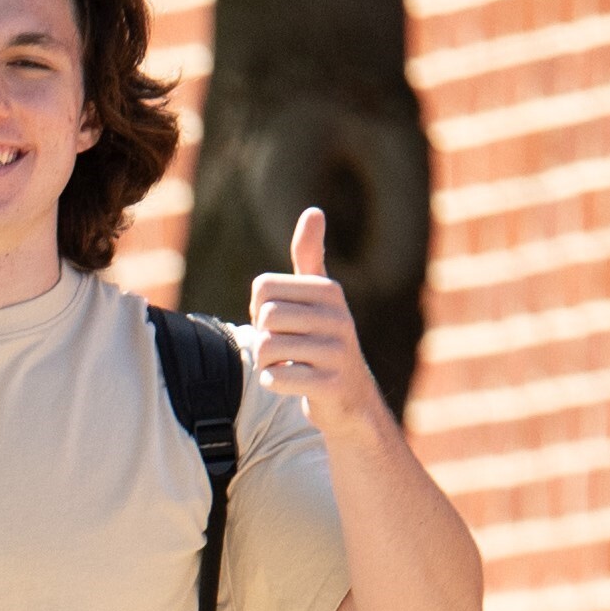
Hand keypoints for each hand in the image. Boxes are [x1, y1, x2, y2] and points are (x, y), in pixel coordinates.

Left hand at [246, 207, 383, 430]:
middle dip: (263, 338)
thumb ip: (310, 256)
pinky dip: (275, 383)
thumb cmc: (323, 341)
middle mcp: (339, 317)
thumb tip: (314, 211)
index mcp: (329, 291)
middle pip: (264, 318)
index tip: (282, 323)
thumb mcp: (319, 296)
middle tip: (283, 349)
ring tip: (288, 366)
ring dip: (266, 363)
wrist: (350, 400)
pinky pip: (277, 378)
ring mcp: (338, 352)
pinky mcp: (332, 385)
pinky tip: (293, 383)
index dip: (259, 309)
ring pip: (267, 348)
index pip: (263, 288)